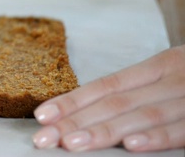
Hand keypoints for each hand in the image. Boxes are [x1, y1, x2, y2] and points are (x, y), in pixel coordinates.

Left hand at [33, 45, 184, 151]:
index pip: (104, 85)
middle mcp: (169, 80)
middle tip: (44, 138)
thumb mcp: (171, 76)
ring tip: (72, 143)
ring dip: (104, 131)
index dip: (71, 101)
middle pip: (114, 102)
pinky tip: (129, 145)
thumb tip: (88, 111)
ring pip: (141, 116)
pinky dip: (154, 137)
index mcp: (157, 67)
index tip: (41, 115)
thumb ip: (138, 91)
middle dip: (75, 121)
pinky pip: (179, 130)